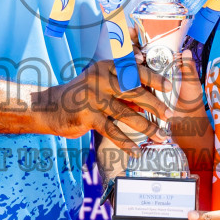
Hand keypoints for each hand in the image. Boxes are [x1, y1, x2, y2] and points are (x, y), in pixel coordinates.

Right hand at [33, 59, 170, 150]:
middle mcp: (100, 79)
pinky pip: (111, 130)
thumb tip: (149, 97)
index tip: (170, 86)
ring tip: (160, 136)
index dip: (154, 78)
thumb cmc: (80, 96)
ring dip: (146, 127)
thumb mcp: (100, 83)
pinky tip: (137, 151)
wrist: (50, 107)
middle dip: (155, 104)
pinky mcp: (87, 116)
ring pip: (126, 113)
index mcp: (105, 67)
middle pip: (134, 91)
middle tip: (170, 115)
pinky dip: (126, 142)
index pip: (134, 70)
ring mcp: (93, 98)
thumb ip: (122, 88)